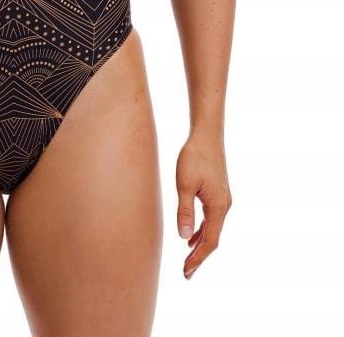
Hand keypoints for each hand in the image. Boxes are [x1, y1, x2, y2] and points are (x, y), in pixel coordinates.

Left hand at [176, 131, 231, 278]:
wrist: (207, 134)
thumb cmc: (194, 157)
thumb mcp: (184, 184)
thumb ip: (184, 211)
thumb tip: (184, 238)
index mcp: (218, 207)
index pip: (210, 241)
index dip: (198, 258)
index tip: (187, 272)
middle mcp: (224, 206)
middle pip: (214, 238)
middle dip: (200, 256)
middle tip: (187, 273)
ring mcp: (223, 199)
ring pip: (213, 229)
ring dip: (201, 244)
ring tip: (188, 259)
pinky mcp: (218, 192)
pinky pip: (212, 218)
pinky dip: (203, 230)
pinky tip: (192, 235)